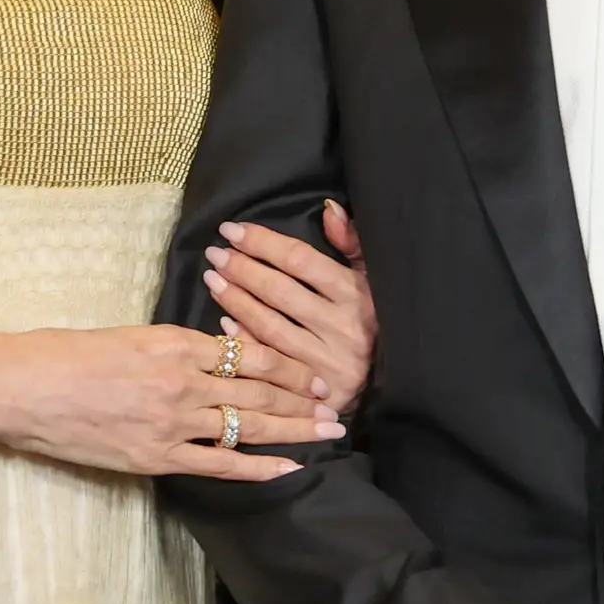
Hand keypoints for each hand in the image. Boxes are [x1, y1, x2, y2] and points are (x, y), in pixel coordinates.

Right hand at [0, 324, 345, 480]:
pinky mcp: (155, 456)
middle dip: (304, 397)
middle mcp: (182, 380)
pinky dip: (258, 468)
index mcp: (174, 342)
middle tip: (339, 403)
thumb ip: (169, 347)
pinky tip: (289, 469)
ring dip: (294, 429)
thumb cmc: (63, 356)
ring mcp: (171, 421)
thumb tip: (203, 354)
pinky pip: (218, 464)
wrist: (22, 388)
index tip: (314, 370)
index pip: (248, 352)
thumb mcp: (126, 336)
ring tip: (328, 433)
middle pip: (259, 388)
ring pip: (248, 424)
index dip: (288, 363)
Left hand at [198, 202, 376, 409]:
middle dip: (242, 269)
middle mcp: (344, 329)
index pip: (300, 261)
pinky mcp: (315, 394)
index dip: (262, 243)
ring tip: (212, 279)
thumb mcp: (372, 278)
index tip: (231, 230)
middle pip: (280, 292)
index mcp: (357, 295)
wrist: (391, 381)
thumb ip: (351, 243)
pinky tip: (223, 322)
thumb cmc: (373, 320)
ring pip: (270, 327)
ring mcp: (328, 363)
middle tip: (214, 253)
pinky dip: (244, 340)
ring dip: (236, 301)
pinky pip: (270, 362)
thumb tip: (328, 208)